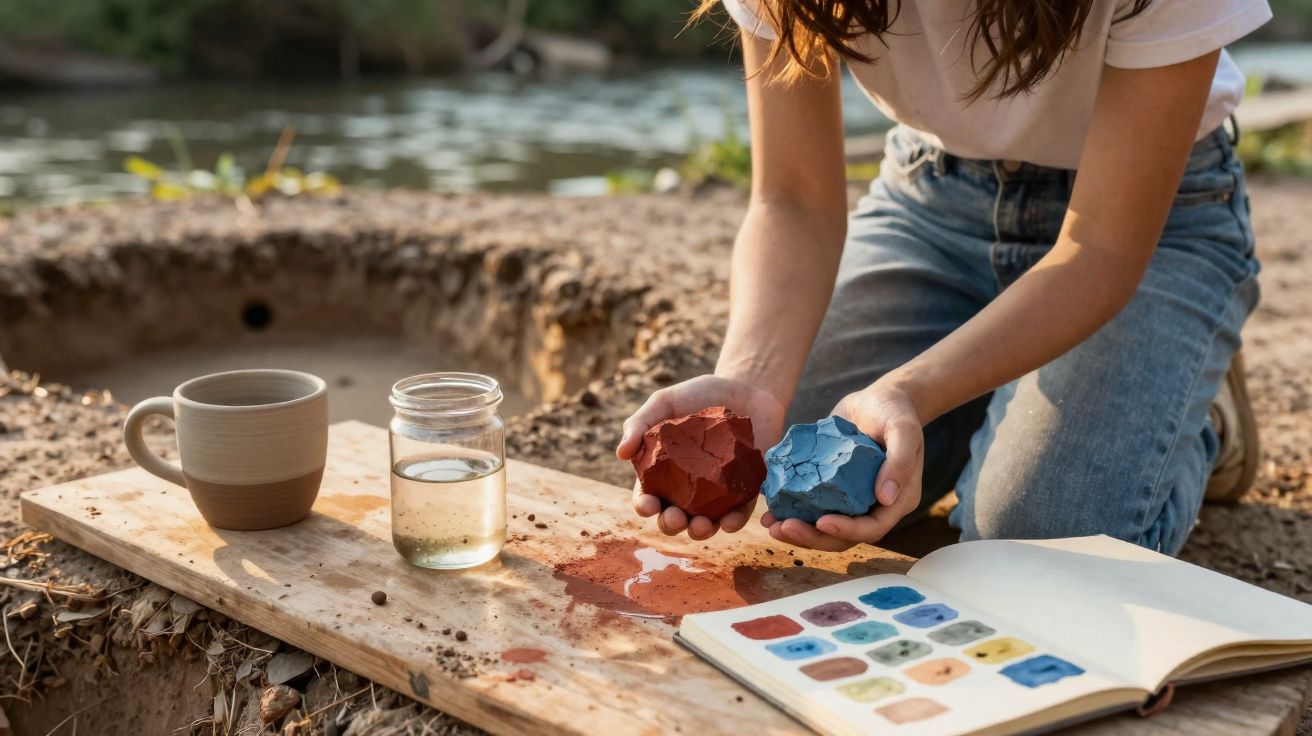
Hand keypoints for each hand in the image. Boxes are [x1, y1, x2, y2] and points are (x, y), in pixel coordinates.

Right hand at [617, 374, 785, 540]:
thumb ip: (639, 423)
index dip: (644, 505)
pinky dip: (733, 522)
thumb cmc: (699, 395)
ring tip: (701, 526)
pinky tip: (730, 522)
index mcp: (663, 472)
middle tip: (675, 518)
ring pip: (704, 522)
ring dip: (700, 531)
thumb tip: (620, 453)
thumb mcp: (664, 402)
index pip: (647, 496)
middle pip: (673, 516)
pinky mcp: (743, 491)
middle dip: (670, 524)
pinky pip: (738, 513)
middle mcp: (687, 489)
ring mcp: (716, 493)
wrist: (746, 388)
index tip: (648, 505)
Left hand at [761, 380, 924, 550]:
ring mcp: (850, 500)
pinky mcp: (831, 489)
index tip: (822, 523)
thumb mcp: (903, 430)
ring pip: (824, 528)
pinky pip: (812, 507)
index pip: (872, 528)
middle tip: (783, 528)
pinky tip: (769, 510)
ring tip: (771, 525)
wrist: (879, 399)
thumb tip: (886, 498)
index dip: (848, 530)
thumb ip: (900, 461)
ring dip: (798, 531)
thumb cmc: (895, 412)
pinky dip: (792, 511)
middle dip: (812, 537)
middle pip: (843, 536)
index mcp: (896, 501)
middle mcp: (873, 507)